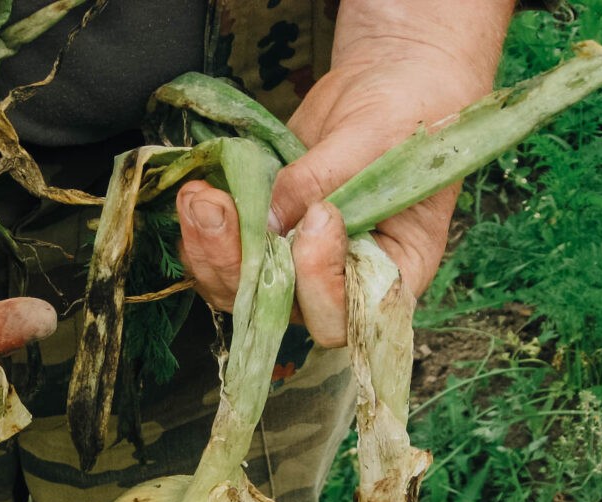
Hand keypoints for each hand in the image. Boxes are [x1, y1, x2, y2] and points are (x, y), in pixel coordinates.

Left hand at [177, 2, 510, 346]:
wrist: (380, 89)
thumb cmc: (404, 112)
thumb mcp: (375, 136)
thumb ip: (326, 177)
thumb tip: (272, 219)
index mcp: (393, 271)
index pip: (349, 314)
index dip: (321, 280)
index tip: (317, 216)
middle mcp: (342, 283)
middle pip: (283, 309)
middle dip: (242, 266)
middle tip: (218, 209)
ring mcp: (298, 268)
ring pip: (242, 292)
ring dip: (210, 250)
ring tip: (199, 197)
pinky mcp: (265, 243)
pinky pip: (223, 262)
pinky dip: (201, 235)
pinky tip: (197, 194)